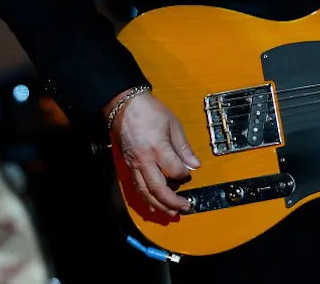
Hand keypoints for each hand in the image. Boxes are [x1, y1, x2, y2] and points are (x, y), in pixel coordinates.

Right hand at [106, 91, 200, 215]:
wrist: (125, 105)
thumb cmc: (150, 111)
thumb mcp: (173, 124)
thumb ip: (184, 147)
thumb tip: (195, 165)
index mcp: (158, 148)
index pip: (175, 171)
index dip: (185, 175)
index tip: (189, 172)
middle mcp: (144, 160)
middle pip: (158, 188)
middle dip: (172, 202)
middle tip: (184, 208)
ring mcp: (134, 164)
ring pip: (146, 192)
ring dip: (159, 205)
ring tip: (171, 213)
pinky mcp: (128, 165)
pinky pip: (137, 186)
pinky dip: (146, 198)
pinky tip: (153, 204)